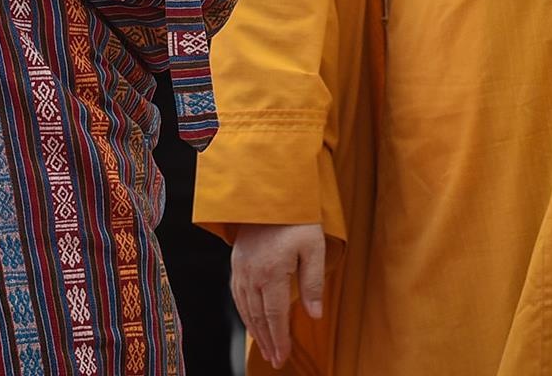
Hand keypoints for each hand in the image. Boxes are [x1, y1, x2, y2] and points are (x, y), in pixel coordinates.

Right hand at [230, 221, 323, 369]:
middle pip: (258, 317)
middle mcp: (251, 275)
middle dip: (267, 341)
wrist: (271, 192)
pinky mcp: (236, 262)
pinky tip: (251, 320)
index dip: (279, 339)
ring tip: (265, 347)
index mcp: (271, 273)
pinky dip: (244, 312)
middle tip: (275, 360)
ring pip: (245, 308)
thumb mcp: (314, 247)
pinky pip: (237, 294)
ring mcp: (241, 268)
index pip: (275, 316)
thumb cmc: (298, 217)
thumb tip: (315, 315)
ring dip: (255, 331)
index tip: (282, 358)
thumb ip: (314, 282)